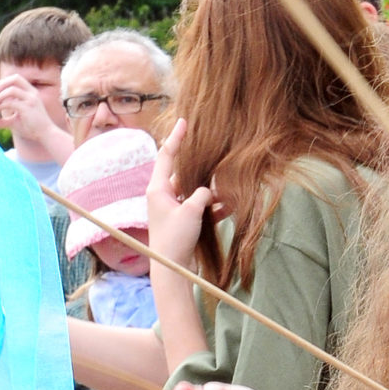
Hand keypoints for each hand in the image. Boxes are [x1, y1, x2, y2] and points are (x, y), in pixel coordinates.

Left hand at [0, 67, 68, 160]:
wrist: (46, 134)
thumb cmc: (33, 128)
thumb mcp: (14, 122)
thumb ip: (1, 121)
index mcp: (31, 93)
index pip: (16, 79)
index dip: (4, 81)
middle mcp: (32, 93)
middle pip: (15, 78)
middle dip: (2, 83)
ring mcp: (31, 99)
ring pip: (11, 89)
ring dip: (0, 96)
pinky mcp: (28, 107)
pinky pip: (11, 102)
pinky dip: (2, 105)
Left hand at [146, 120, 220, 269]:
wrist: (172, 268)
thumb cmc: (175, 238)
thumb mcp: (191, 211)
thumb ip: (201, 194)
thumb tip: (208, 190)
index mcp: (158, 188)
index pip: (167, 155)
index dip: (176, 137)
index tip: (183, 121)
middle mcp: (163, 195)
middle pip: (183, 171)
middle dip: (200, 165)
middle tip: (213, 152)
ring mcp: (173, 208)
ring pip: (194, 190)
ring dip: (210, 190)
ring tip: (228, 188)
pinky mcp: (182, 221)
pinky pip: (199, 207)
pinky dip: (213, 207)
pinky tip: (230, 207)